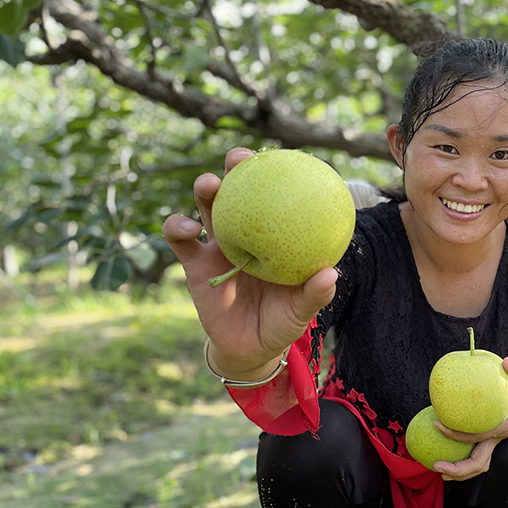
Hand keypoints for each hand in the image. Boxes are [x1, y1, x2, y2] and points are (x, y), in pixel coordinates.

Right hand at [161, 147, 338, 377]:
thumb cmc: (281, 323)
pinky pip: (180, 240)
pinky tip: (185, 228)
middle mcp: (245, 233)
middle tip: (240, 159)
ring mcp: (217, 245)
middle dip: (237, 167)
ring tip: (210, 186)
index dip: (277, 174)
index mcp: (273, 237)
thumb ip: (314, 294)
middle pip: (238, 190)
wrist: (249, 349)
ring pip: (207, 206)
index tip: (284, 158)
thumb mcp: (300, 311)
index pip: (275, 197)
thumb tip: (330, 273)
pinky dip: (177, 227)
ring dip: (205, 189)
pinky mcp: (193, 263)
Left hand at [431, 357, 507, 481]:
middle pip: (479, 464)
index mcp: (504, 427)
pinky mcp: (489, 439)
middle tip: (435, 466)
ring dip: (459, 471)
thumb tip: (507, 363)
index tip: (438, 425)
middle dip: (458, 470)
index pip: (479, 437)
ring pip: (477, 465)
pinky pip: (474, 455)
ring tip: (438, 469)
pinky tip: (444, 452)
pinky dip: (460, 459)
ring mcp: (494, 441)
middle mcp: (498, 438)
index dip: (458, 435)